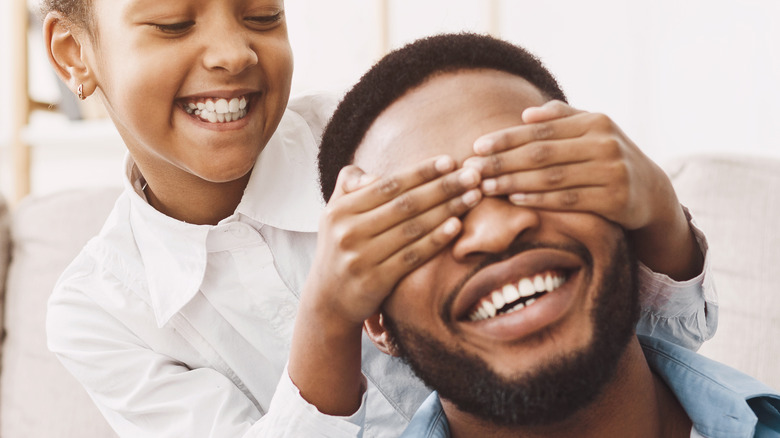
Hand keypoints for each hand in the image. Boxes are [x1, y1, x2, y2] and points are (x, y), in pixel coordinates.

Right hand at [289, 155, 481, 415]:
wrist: (328, 301)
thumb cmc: (340, 249)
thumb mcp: (333, 214)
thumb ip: (349, 185)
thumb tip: (374, 173)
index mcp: (340, 210)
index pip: (388, 184)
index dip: (422, 172)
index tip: (451, 161)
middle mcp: (348, 232)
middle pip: (405, 204)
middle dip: (443, 187)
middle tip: (473, 175)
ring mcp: (361, 258)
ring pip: (412, 228)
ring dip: (447, 210)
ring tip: (473, 196)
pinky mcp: (375, 281)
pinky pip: (412, 256)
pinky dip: (436, 240)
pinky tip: (457, 226)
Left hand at [463, 100, 701, 280]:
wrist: (650, 190)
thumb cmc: (607, 156)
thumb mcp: (591, 130)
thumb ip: (561, 118)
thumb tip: (525, 115)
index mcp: (595, 122)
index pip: (541, 130)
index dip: (507, 138)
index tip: (477, 147)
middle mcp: (605, 144)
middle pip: (542, 154)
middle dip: (503, 162)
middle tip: (473, 170)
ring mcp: (612, 172)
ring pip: (552, 178)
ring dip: (515, 183)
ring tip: (487, 186)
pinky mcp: (615, 200)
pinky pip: (568, 200)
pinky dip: (539, 199)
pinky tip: (515, 199)